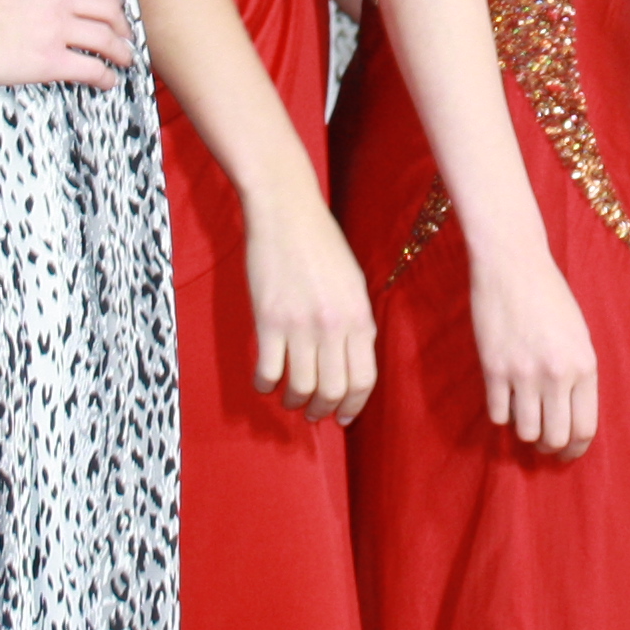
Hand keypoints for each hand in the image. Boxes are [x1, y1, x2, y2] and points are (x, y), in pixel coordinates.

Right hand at [0, 0, 131, 87]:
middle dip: (121, 22)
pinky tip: (106, 82)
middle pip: (109, 7)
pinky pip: (90, 68)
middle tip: (123, 36)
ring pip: (106, 38)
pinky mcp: (48, 60)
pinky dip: (104, 77)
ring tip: (124, 62)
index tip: (112, 1)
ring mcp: (56, 28)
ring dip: (121, 51)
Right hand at [241, 179, 377, 422]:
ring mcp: (300, 324)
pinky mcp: (268, 320)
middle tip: (312, 412)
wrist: (287, 213)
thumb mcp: (353, 284)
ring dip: (294, 401)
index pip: (364, 379)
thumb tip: (351, 362)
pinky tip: (265, 382)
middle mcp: (334, 325)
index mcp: (360, 316)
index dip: (353, 405)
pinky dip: (266, 384)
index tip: (341, 416)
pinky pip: (268, 370)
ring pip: (301, 386)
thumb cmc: (322, 245)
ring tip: (289, 399)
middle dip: (322, 409)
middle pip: (333, 389)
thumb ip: (355, 323)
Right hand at [469, 246, 599, 459]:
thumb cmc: (549, 296)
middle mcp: (557, 374)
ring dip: (524, 433)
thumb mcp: (578, 335)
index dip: (575, 449)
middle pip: (556, 437)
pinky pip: (498, 414)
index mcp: (584, 366)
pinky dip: (501, 414)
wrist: (513, 265)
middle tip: (544, 445)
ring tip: (523, 419)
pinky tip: (503, 400)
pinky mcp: (493, 368)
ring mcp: (524, 373)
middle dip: (550, 448)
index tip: (566, 454)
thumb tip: (570, 416)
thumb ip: (577, 375)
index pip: (585, 428)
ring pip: (526, 432)